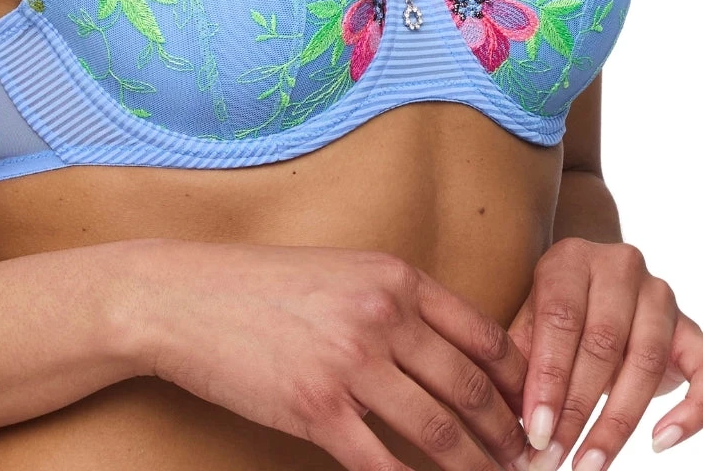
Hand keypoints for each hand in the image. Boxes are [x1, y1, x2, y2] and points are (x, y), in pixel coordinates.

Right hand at [124, 237, 534, 470]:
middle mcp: (381, 316)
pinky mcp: (316, 409)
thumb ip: (397, 303)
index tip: (533, 410)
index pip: (484, 336)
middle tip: (527, 463)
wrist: (186, 296)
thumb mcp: (343, 271)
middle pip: (470, 390)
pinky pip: (383, 464)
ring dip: (474, 469)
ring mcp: (349, 364)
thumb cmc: (263, 284)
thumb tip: (452, 354)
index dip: (519, 383)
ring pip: (437, 433)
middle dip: (506, 436)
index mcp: (394, 277)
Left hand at [508, 236, 702, 470]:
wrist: (598, 288)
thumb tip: (511, 419)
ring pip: (645, 362)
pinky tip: (659, 441)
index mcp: (572, 259)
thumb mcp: (530, 323)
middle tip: (554, 455)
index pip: (561, 318)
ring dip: (617, 422)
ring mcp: (660, 296)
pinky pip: (702, 370)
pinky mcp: (690, 328)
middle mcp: (620, 267)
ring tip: (590, 462)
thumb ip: (521, 361)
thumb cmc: (556, 313)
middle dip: (577, 408)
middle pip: (602, 343)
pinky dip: (689, 411)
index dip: (548, 377)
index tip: (535, 428)